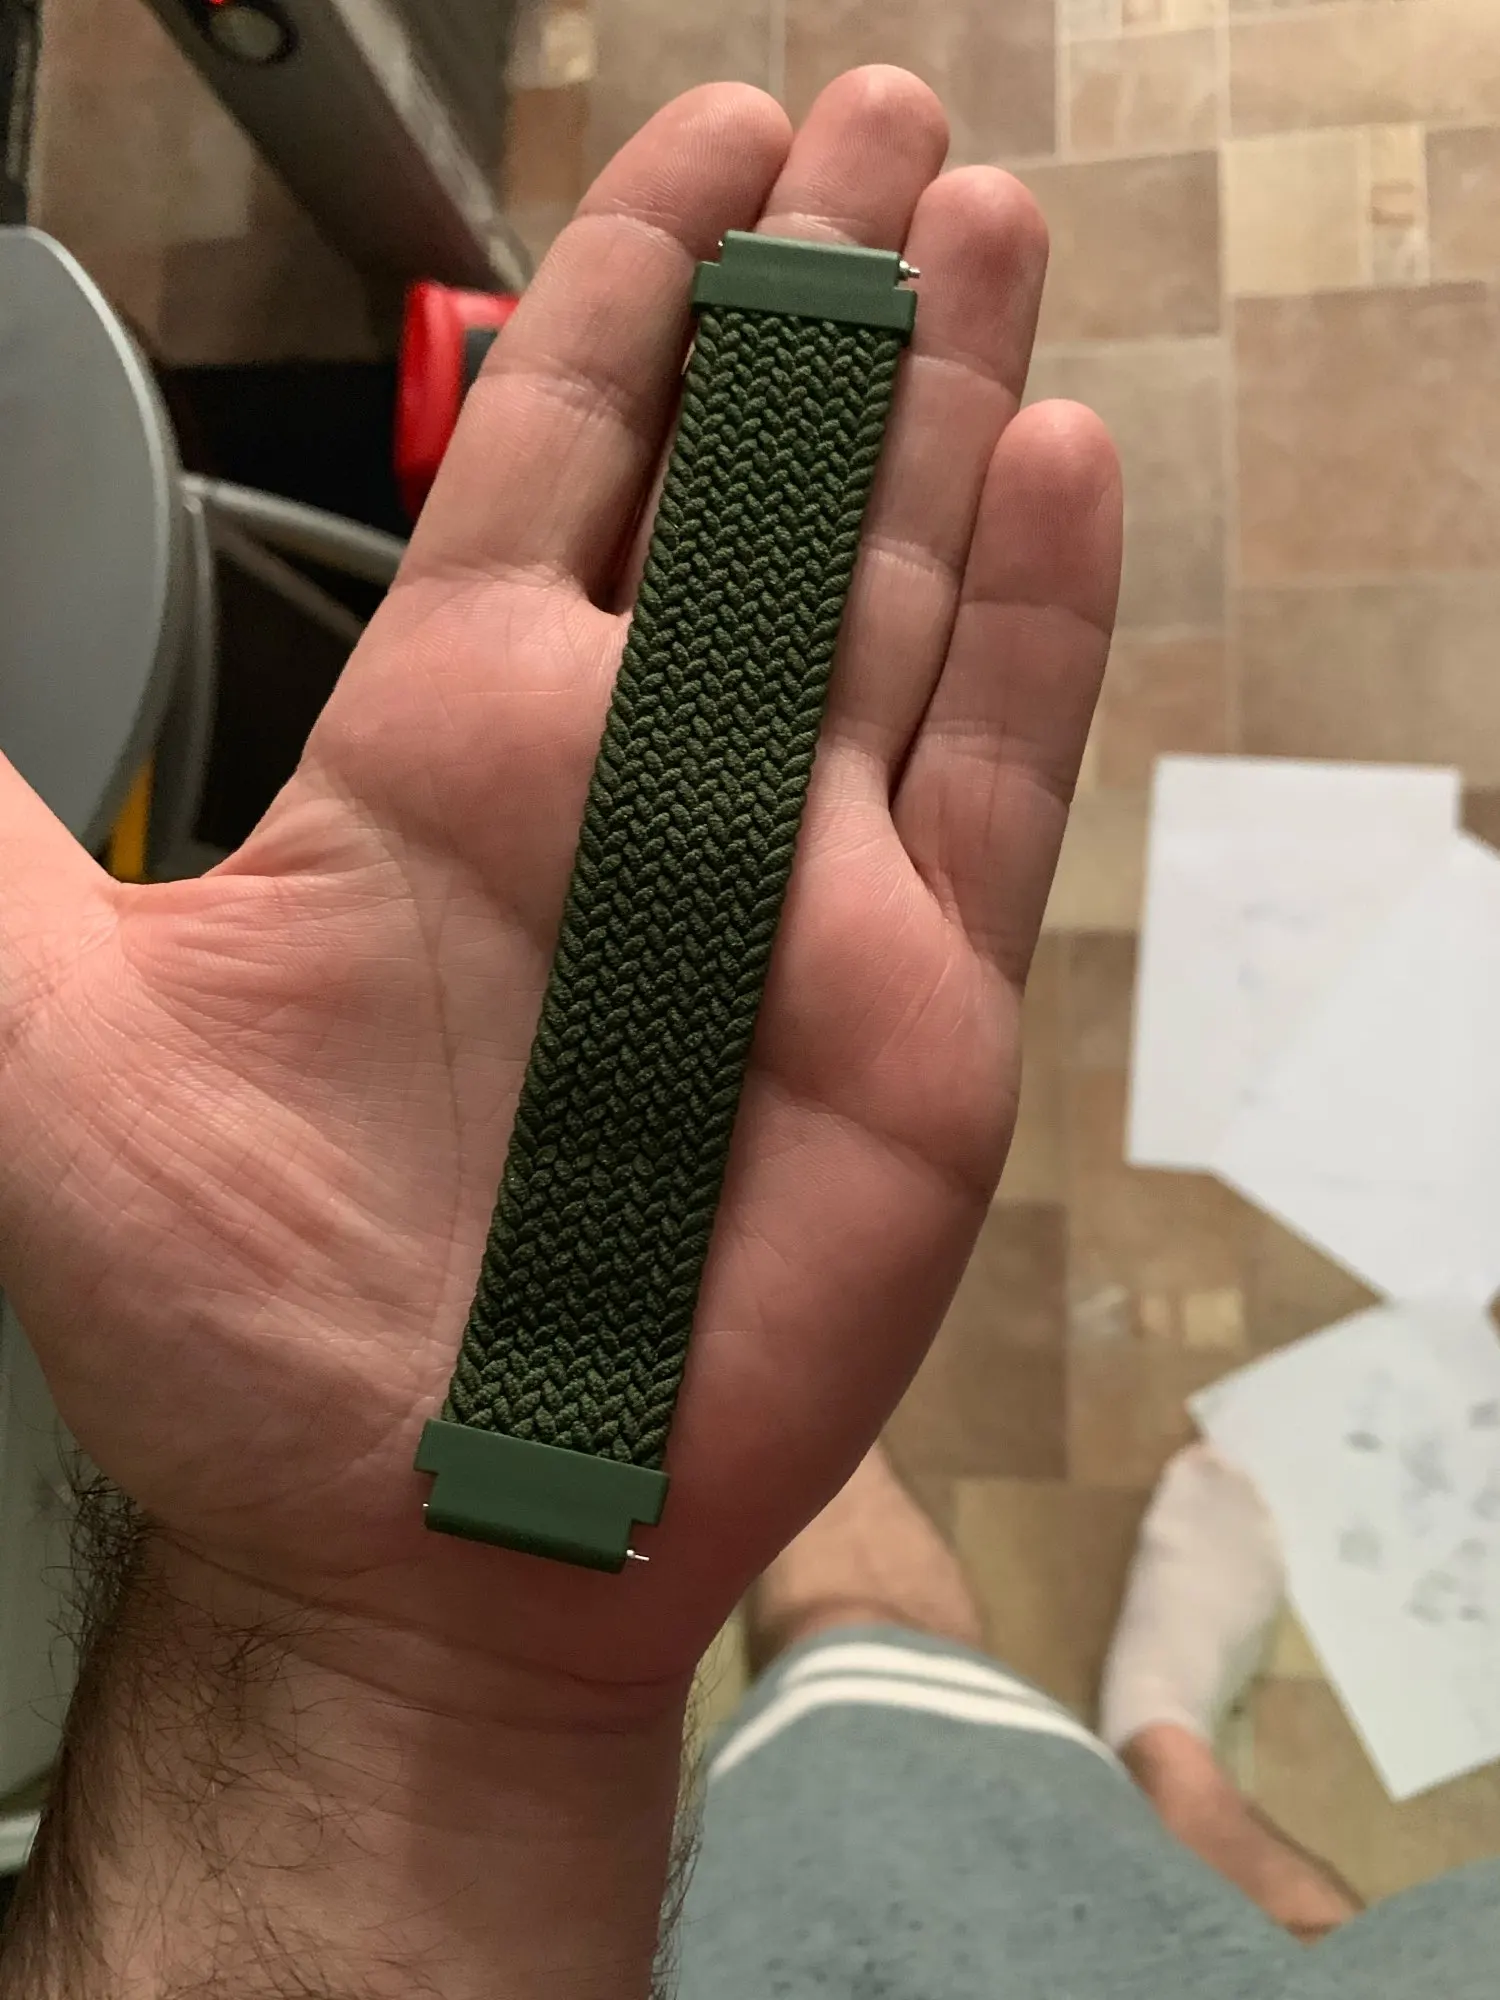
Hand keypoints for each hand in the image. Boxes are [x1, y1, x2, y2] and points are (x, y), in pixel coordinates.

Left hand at [0, 69, 1119, 1710]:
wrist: (424, 1528)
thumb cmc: (244, 1319)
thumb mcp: (52, 1043)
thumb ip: (2, 842)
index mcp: (454, 743)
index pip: (564, 457)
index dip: (635, 293)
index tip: (701, 149)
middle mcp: (642, 782)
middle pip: (756, 483)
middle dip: (820, 300)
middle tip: (876, 129)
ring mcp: (795, 884)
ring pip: (887, 589)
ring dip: (940, 410)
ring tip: (977, 231)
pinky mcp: (911, 1003)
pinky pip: (983, 779)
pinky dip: (1028, 626)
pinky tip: (1055, 472)